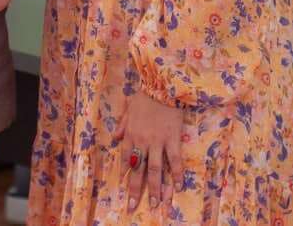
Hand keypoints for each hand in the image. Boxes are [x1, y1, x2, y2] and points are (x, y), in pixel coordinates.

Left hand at [116, 92, 184, 211]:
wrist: (163, 85)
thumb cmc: (146, 96)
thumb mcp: (129, 108)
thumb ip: (122, 125)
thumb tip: (115, 139)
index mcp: (130, 134)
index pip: (126, 159)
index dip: (126, 174)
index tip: (125, 188)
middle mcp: (142, 141)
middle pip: (138, 169)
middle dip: (135, 189)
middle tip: (134, 207)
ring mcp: (158, 141)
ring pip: (155, 169)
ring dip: (154, 188)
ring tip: (156, 203)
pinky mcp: (173, 139)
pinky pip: (174, 160)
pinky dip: (176, 174)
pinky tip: (177, 186)